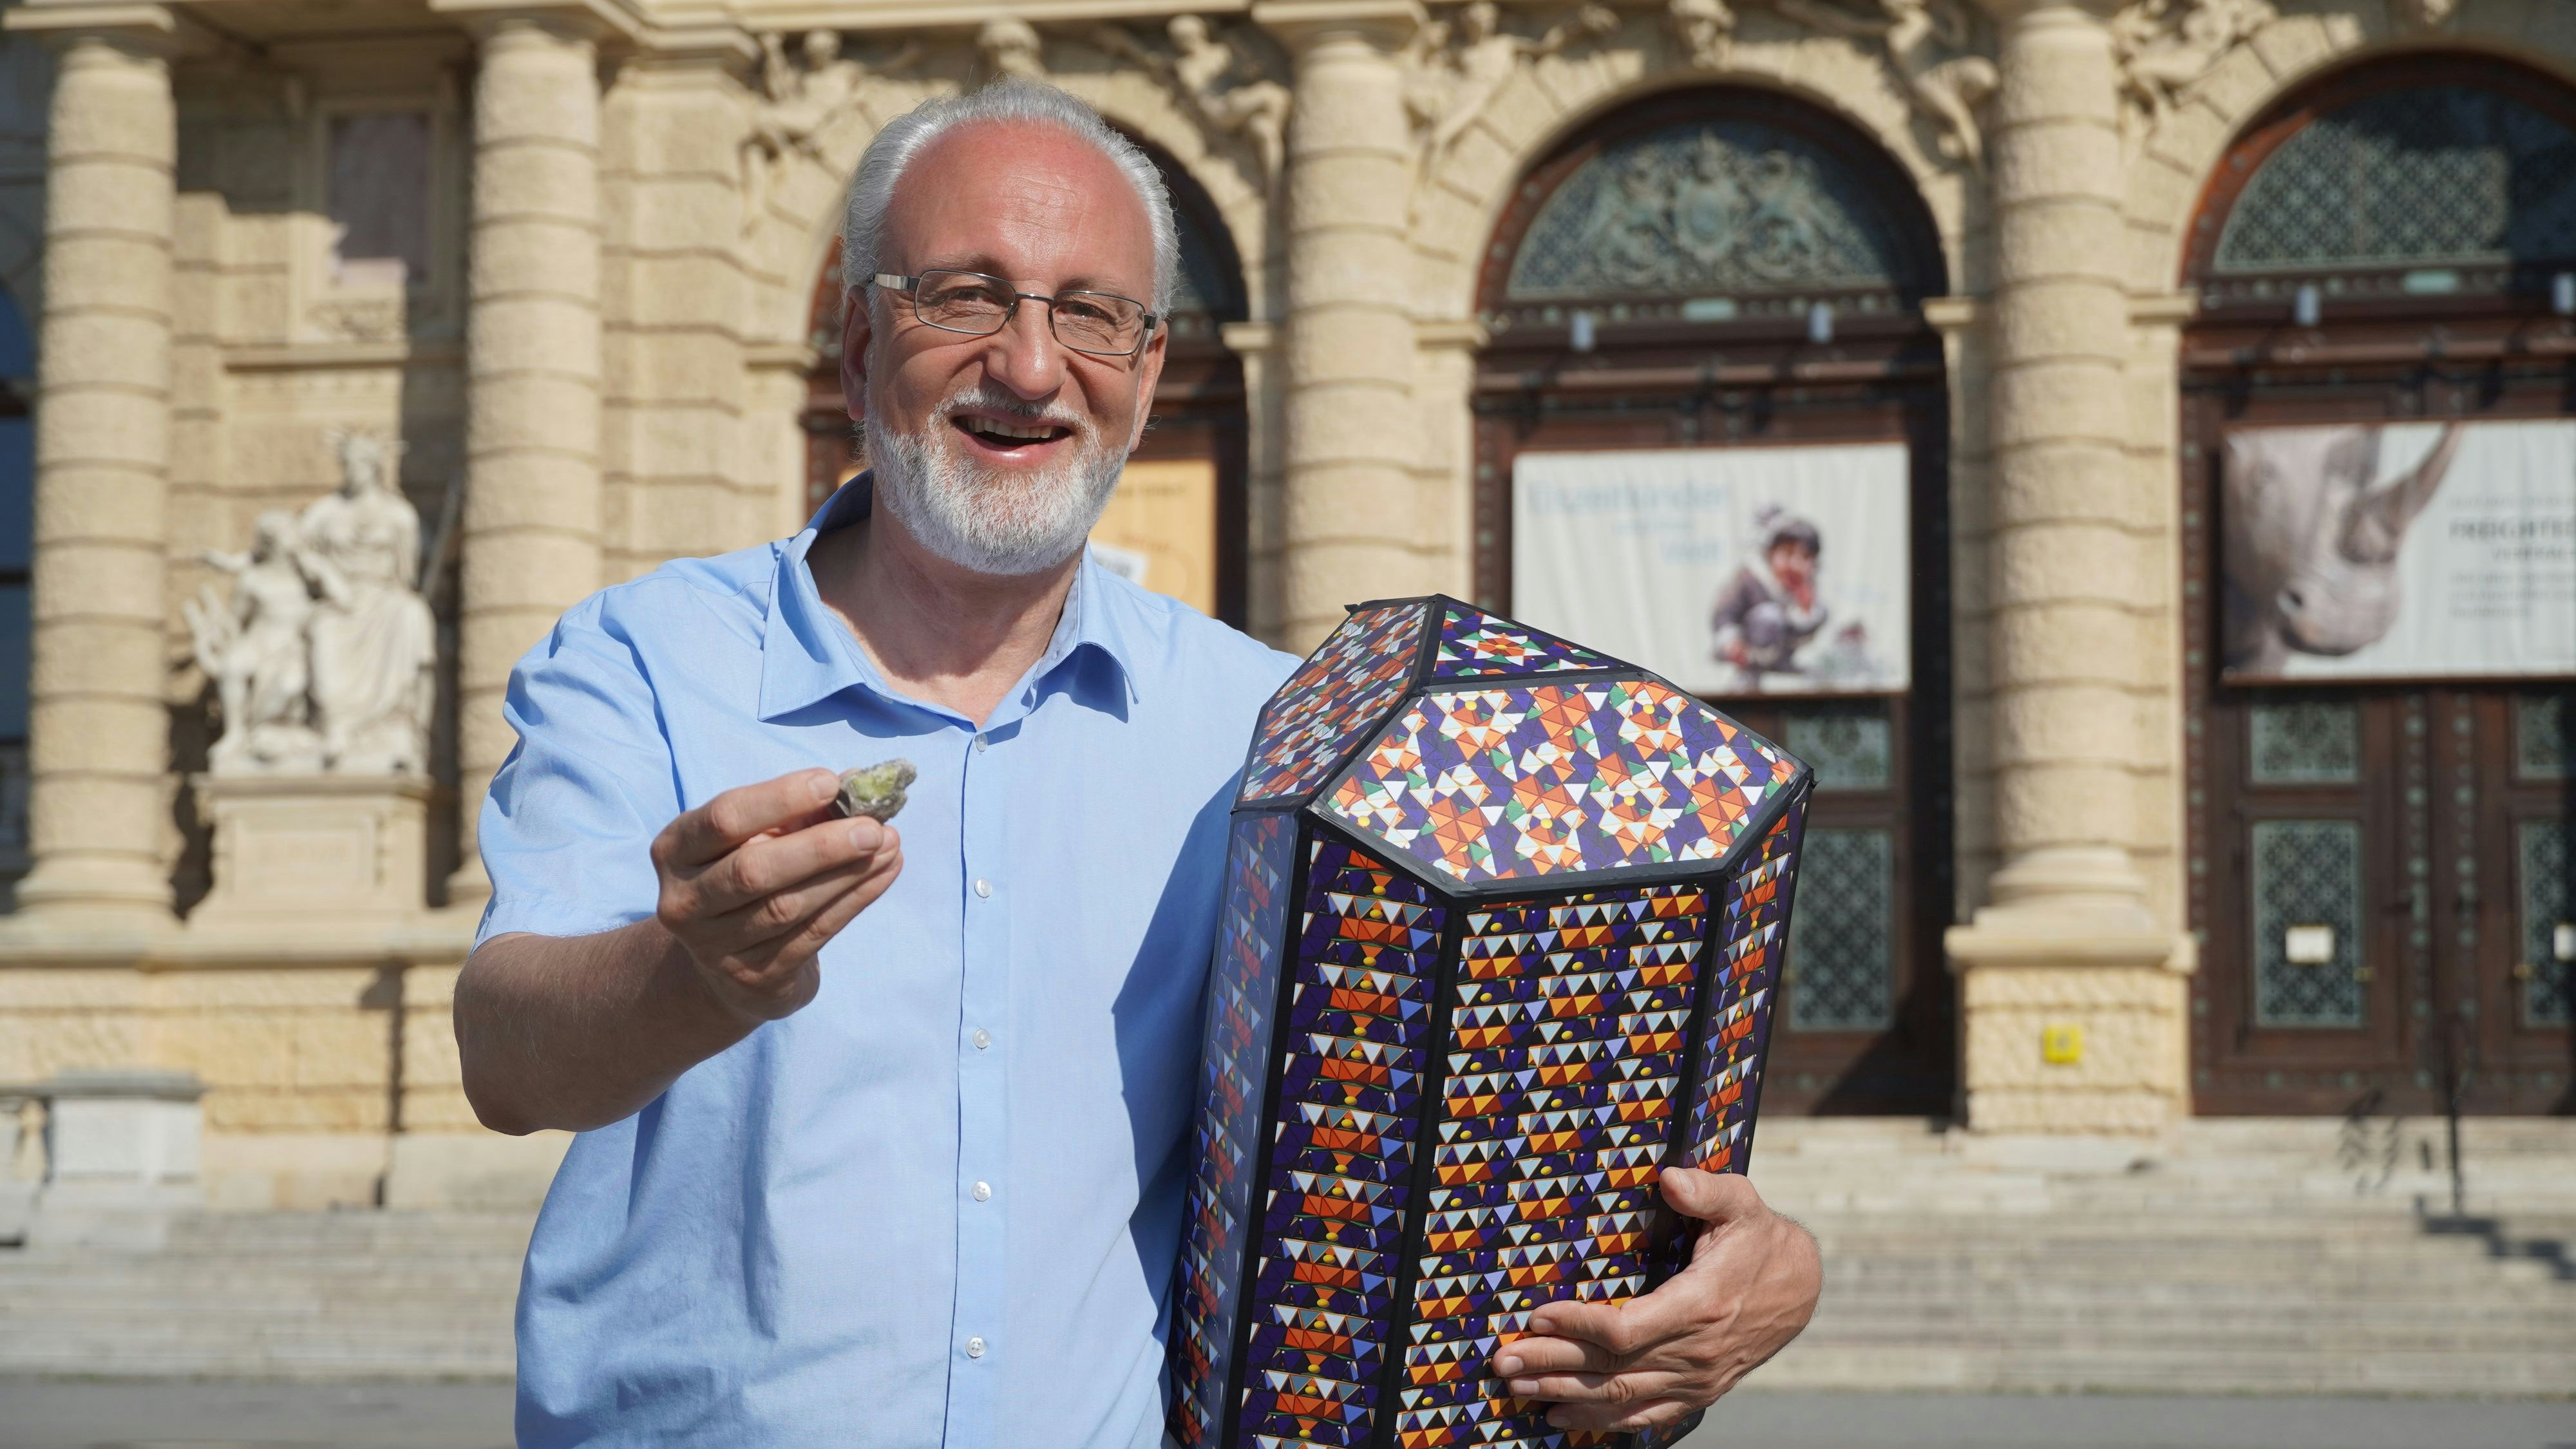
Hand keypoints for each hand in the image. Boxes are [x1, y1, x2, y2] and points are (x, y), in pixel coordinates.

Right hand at [649, 768, 903, 1022]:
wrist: (724, 965)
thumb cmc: (745, 877)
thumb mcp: (756, 839)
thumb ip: (799, 812)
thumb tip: (859, 784)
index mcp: (675, 851)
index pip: (724, 819)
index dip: (779, 799)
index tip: (831, 783)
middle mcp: (685, 902)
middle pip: (753, 870)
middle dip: (820, 846)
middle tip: (873, 826)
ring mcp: (716, 947)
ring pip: (788, 907)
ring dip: (847, 873)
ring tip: (888, 844)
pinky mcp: (756, 977)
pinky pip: (813, 933)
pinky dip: (855, 899)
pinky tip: (884, 872)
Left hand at [1491, 1169, 1820, 1432]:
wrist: (1801, 1289)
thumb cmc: (1759, 1238)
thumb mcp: (1741, 1203)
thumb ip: (1706, 1190)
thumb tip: (1669, 1179)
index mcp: (1701, 1304)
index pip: (1626, 1328)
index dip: (1577, 1324)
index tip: (1535, 1313)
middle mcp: (1697, 1351)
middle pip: (1611, 1369)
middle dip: (1552, 1365)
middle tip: (1502, 1362)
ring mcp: (1698, 1379)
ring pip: (1621, 1397)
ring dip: (1565, 1396)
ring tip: (1517, 1390)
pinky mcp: (1699, 1392)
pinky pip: (1645, 1415)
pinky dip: (1602, 1422)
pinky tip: (1562, 1418)